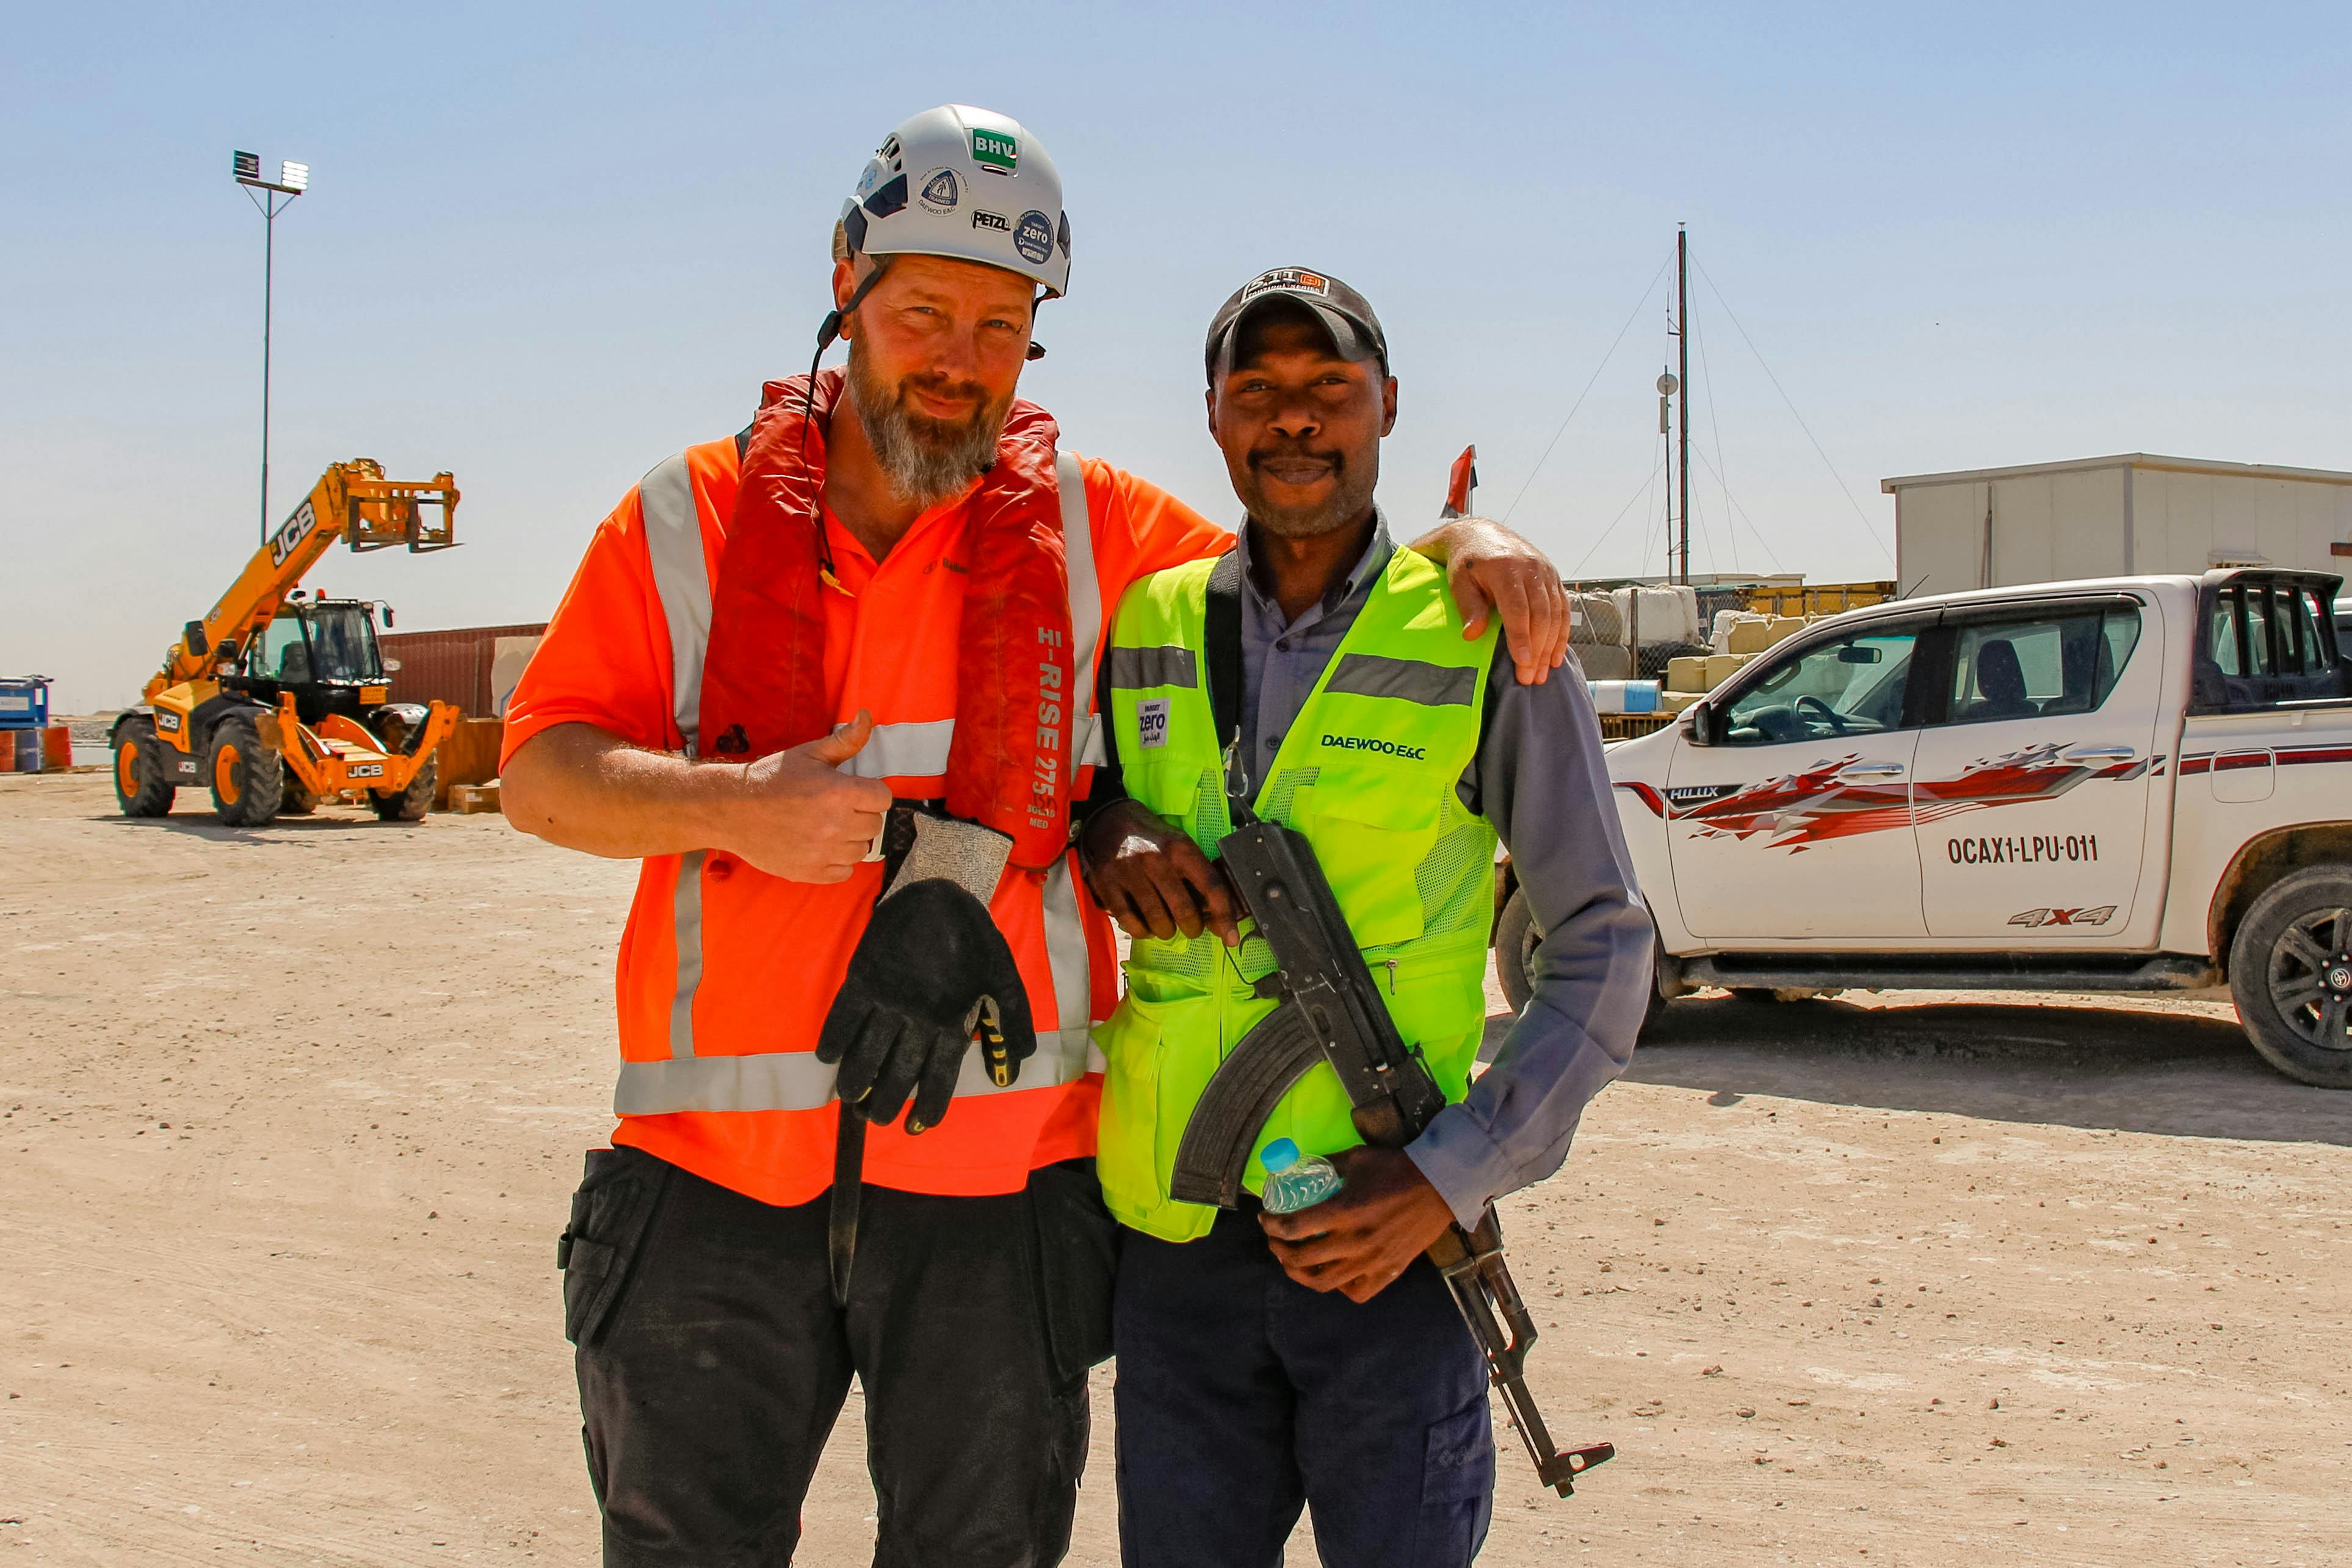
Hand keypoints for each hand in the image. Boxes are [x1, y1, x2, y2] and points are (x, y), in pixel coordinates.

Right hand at [725, 711, 893, 882]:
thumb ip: (845, 740)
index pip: (883, 798)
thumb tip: (867, 716)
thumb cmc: (771, 778)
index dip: (870, 792)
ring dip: (849, 839)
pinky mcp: (811, 872)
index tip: (853, 791)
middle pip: (874, 824)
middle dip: (859, 814)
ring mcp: (823, 852)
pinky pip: (845, 872)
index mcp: (839, 793)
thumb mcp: (810, 753)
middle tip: (834, 808)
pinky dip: (836, 861)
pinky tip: (818, 845)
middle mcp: (836, 825)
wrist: (731, 809)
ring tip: (825, 826)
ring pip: (861, 850)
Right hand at [817, 878, 1035, 1132]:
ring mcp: (888, 998)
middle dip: (888, 1102)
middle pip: (899, 1072)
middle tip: (879, 1119)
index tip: (918, 1126)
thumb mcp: (1003, 979)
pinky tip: (827, 1059)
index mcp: (954, 1019)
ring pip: (867, 1052)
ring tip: (851, 1100)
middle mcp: (919, 1016)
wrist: (939, 889)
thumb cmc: (974, 938)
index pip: (939, 1076)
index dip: (928, 1106)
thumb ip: (1013, 1023)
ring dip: (857, 1082)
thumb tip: (1017, 1069)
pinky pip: (842, 1017)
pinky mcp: (863, 976)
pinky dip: (833, 1040)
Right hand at [1078, 798, 1239, 946]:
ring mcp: (1130, 873)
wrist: (1110, 820)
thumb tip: (1218, 919)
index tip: (1231, 938)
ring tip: (1166, 926)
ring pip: (1157, 920)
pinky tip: (1145, 926)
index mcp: (1181, 849)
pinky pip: (1129, 921)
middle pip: (1185, 910)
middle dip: (1193, 928)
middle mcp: (1157, 860)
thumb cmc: (1154, 839)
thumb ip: (1199, 879)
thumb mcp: (1181, 846)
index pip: (1211, 887)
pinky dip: (1141, 931)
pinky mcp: (1107, 884)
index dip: (1225, 916)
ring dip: (1167, 931)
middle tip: (1192, 928)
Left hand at [1259, 1146, 1456, 1302]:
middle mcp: (1354, 1241)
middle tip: (1275, 1241)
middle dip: (1279, 1250)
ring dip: (1300, 1274)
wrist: (1440, 1185)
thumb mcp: (1357, 1158)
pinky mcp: (1388, 1272)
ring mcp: (1371, 1261)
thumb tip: (1304, 1167)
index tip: (1265, 1219)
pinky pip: (1356, 1292)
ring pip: (1323, 1282)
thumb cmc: (1396, 1168)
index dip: (1271, 1225)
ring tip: (1293, 1263)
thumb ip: (1329, 1165)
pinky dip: (1339, 1287)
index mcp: (1343, 1211)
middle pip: (1301, 1258)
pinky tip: (1333, 1273)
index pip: (1294, 1227)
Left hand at [1407, 516, 1569, 685]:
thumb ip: (1469, 607)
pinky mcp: (1553, 577)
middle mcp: (1531, 568)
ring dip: (1551, 647)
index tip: (1522, 664)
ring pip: (1555, 614)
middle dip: (1537, 650)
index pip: (1518, 609)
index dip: (1521, 638)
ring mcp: (1546, 571)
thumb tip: (1472, 636)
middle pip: (1541, 615)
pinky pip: (1562, 608)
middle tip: (1530, 678)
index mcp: (1506, 569)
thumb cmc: (1466, 563)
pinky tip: (1555, 655)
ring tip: (1543, 674)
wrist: (1480, 534)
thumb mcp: (1460, 582)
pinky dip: (1561, 634)